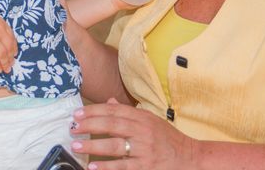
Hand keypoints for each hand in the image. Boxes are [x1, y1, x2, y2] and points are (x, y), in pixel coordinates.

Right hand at [0, 10, 17, 73]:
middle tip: (12, 63)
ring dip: (5, 64)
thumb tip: (2, 38)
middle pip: (9, 47)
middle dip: (11, 57)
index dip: (14, 47)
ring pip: (3, 55)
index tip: (14, 53)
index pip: (12, 37)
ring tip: (6, 69)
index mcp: (1, 23)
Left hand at [69, 98, 194, 168]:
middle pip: (111, 125)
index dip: (93, 111)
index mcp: (142, 117)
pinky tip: (93, 166)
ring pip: (115, 145)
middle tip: (73, 128)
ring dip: (93, 146)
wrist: (191, 158)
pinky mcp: (146, 166)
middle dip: (89, 125)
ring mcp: (144, 149)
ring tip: (77, 147)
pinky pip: (123, 166)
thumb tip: (109, 102)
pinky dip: (107, 167)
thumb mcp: (150, 120)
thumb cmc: (168, 139)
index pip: (113, 111)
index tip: (77, 114)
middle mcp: (142, 131)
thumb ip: (128, 112)